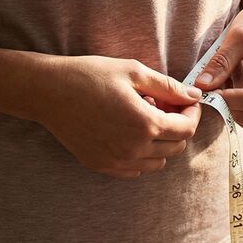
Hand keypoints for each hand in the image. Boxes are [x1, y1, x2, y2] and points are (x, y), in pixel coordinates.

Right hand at [33, 56, 202, 178]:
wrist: (47, 92)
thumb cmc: (89, 76)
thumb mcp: (133, 72)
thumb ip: (168, 87)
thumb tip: (194, 96)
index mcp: (145, 124)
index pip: (187, 129)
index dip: (192, 114)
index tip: (187, 103)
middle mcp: (134, 148)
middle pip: (176, 147)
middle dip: (178, 127)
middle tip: (163, 106)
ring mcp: (117, 161)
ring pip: (158, 162)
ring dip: (161, 143)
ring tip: (144, 119)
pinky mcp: (102, 166)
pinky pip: (136, 170)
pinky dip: (142, 156)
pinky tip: (130, 134)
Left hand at [193, 0, 242, 127]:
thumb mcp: (239, 35)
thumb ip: (221, 62)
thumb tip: (202, 86)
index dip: (221, 99)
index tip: (201, 89)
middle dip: (226, 105)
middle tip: (208, 87)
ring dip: (232, 106)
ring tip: (221, 83)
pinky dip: (240, 103)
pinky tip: (232, 84)